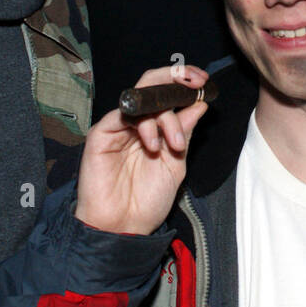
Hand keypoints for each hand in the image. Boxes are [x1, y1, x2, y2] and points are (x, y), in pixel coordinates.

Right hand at [75, 64, 210, 235]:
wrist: (125, 227)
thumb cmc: (147, 200)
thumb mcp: (176, 162)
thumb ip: (184, 132)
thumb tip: (199, 104)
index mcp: (154, 127)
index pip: (166, 93)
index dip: (184, 82)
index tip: (204, 82)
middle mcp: (135, 123)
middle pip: (151, 85)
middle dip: (175, 79)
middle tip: (195, 85)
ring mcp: (118, 127)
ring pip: (142, 100)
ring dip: (166, 117)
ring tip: (174, 145)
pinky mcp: (101, 134)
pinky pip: (123, 115)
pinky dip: (145, 126)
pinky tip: (153, 145)